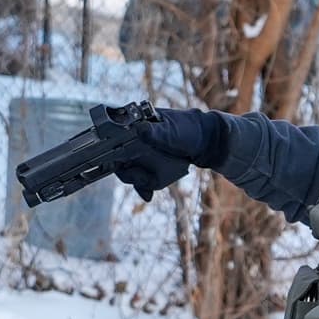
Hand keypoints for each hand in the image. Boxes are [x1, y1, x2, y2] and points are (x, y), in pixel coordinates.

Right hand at [109, 108, 226, 199]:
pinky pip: (141, 178)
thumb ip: (155, 132)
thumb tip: (140, 130)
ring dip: (138, 181)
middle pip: (119, 159)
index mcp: (136, 125)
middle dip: (130, 173)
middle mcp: (135, 139)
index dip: (113, 154)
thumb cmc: (188, 130)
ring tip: (149, 186)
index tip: (118, 166)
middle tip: (143, 179)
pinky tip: (148, 194)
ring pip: (130, 171)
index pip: (114, 140)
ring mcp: (142, 152)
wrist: (205, 142)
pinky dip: (143, 186)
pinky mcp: (150, 164)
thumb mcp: (172, 131)